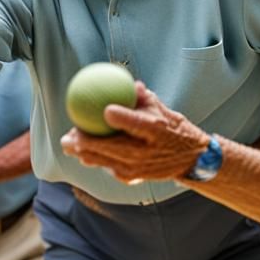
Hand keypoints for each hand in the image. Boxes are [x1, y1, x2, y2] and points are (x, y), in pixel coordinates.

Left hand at [60, 81, 207, 182]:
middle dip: (83, 141)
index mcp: (155, 129)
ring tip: (69, 143)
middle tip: (69, 134)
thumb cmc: (173, 128)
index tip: (103, 110)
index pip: (132, 122)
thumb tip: (128, 82)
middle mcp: (144, 151)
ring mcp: (137, 167)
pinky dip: (95, 158)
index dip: (116, 116)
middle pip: (107, 147)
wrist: (190, 160)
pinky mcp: (131, 177)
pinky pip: (107, 167)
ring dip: (81, 152)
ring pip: (101, 160)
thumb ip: (142, 96)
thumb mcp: (163, 108)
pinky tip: (82, 152)